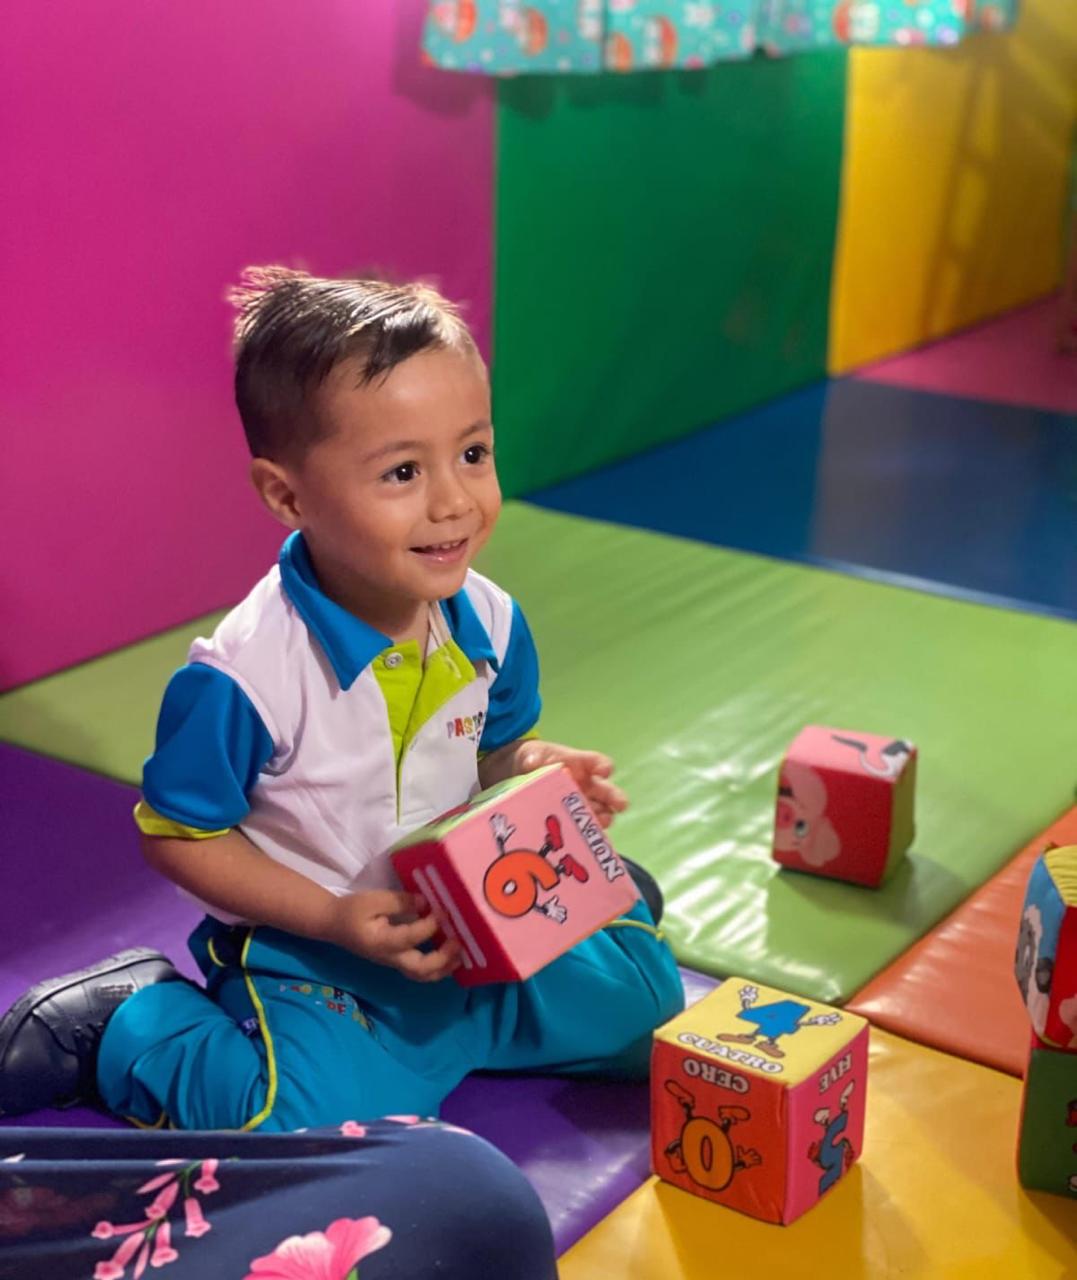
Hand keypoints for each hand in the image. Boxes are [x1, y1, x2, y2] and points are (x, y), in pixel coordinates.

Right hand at [324, 890, 460, 981]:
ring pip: (422, 975)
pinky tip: (451, 954)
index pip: (410, 937)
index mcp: (381, 942)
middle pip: (420, 969)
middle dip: (443, 958)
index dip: (429, 925)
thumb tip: (426, 903)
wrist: (334, 924)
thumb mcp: (373, 900)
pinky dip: (438, 966)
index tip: (442, 909)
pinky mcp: (397, 960)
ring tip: (461, 954)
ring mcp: (394, 962)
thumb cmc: (352, 910)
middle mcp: (390, 958)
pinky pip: (420, 970)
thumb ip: (399, 902)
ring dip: (444, 967)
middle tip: (460, 941)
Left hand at [515, 740, 627, 828]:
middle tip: (621, 805)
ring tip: (602, 822)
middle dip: (615, 797)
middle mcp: (587, 784)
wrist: (524, 775)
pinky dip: (591, 834)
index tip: (604, 771)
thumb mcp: (532, 755)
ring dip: (604, 817)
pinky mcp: (575, 819)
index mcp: (580, 764)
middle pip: (607, 791)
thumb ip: (533, 759)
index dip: (603, 766)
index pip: (597, 762)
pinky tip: (591, 841)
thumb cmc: (534, 759)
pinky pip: (588, 827)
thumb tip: (533, 763)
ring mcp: (583, 803)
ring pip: (601, 811)